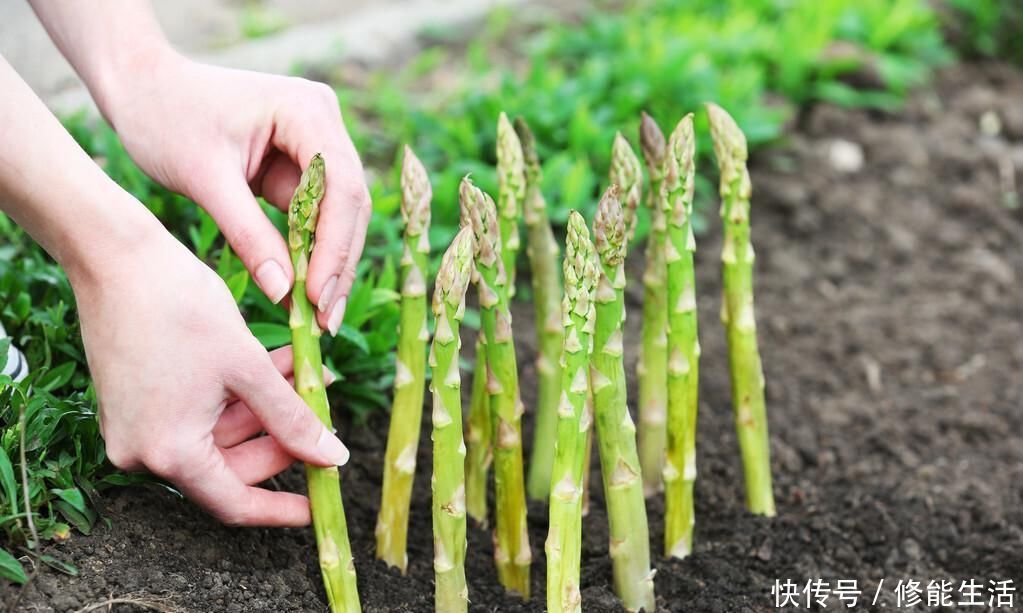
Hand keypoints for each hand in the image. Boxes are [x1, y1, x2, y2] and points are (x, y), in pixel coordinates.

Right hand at [74, 221, 349, 525]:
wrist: (115, 255)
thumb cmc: (180, 306)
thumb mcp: (247, 367)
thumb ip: (292, 419)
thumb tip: (333, 458)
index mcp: (168, 452)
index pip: (234, 502)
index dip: (281, 509)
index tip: (319, 506)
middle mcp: (143, 451)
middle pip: (230, 466)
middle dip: (283, 438)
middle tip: (324, 409)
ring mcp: (136, 426)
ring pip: (219, 433)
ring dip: (266, 408)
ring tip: (308, 371)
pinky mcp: (135, 402)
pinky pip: (198, 413)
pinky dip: (238, 395)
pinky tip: (275, 364)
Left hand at [99, 51, 369, 334]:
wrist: (140, 88)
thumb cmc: (164, 118)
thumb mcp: (205, 179)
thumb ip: (248, 234)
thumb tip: (284, 293)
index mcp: (307, 110)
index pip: (340, 186)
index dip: (335, 245)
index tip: (317, 296)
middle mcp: (323, 122)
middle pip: (349, 202)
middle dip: (337, 262)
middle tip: (326, 319)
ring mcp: (316, 142)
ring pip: (338, 213)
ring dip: (328, 262)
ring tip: (318, 316)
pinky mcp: (300, 163)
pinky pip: (315, 214)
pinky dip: (308, 251)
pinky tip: (302, 293)